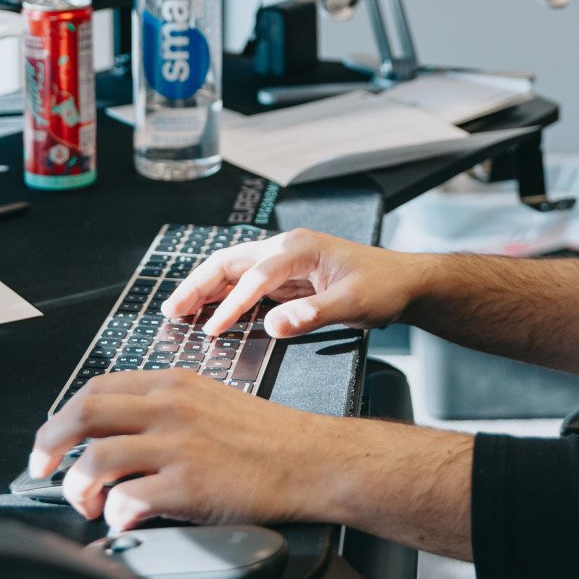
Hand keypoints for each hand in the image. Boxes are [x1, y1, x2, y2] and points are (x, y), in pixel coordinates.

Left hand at [27, 369, 343, 530]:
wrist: (311, 458)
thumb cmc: (267, 436)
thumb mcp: (212, 400)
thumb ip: (164, 407)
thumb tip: (116, 432)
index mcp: (176, 382)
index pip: (96, 387)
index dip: (62, 418)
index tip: (54, 443)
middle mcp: (172, 407)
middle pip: (82, 414)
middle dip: (48, 447)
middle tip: (44, 470)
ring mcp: (179, 444)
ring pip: (93, 461)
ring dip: (79, 491)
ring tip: (93, 504)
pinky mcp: (188, 484)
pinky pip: (125, 501)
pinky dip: (115, 516)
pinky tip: (129, 517)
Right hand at [161, 227, 414, 337]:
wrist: (406, 283)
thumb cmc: (385, 286)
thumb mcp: (354, 302)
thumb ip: (314, 314)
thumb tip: (277, 325)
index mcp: (300, 248)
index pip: (256, 276)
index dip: (232, 303)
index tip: (212, 329)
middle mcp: (288, 249)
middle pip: (231, 262)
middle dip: (200, 285)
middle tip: (172, 311)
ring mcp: (286, 263)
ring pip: (234, 271)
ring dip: (206, 289)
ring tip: (177, 312)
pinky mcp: (288, 279)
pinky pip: (247, 285)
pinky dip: (224, 297)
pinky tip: (208, 313)